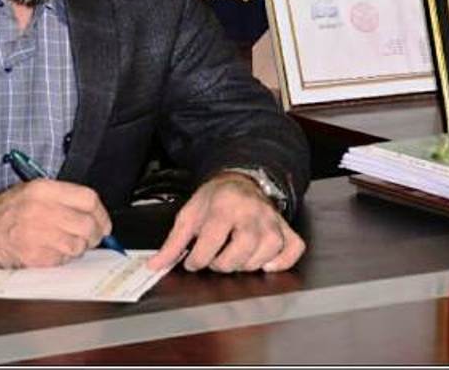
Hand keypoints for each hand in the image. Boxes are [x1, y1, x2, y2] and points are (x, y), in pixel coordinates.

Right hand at [0, 180, 111, 267]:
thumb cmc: (4, 211)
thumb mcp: (32, 191)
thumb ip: (62, 198)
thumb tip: (93, 213)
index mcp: (43, 190)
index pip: (88, 199)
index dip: (101, 213)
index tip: (102, 222)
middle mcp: (42, 210)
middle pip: (87, 224)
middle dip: (94, 234)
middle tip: (91, 237)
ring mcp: (37, 234)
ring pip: (78, 245)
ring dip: (77, 247)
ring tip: (65, 242)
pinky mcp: (34, 255)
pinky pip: (62, 259)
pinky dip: (62, 257)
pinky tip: (50, 250)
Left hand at [147, 172, 304, 273]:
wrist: (238, 182)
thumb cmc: (213, 200)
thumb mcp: (188, 215)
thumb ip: (173, 243)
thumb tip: (155, 265)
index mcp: (223, 206)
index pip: (212, 240)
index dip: (198, 259)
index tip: (193, 262)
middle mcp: (251, 212)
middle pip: (242, 249)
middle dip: (223, 263)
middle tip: (215, 260)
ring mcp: (272, 220)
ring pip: (267, 252)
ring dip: (248, 264)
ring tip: (234, 258)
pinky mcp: (286, 228)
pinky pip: (292, 249)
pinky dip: (281, 261)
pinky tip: (264, 261)